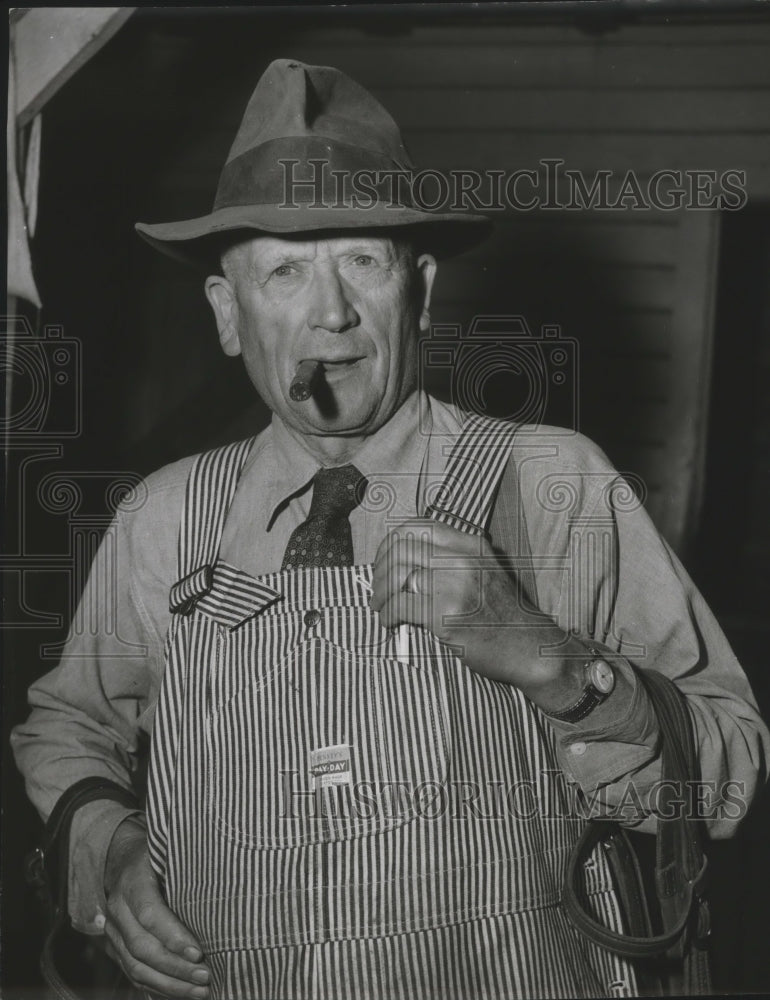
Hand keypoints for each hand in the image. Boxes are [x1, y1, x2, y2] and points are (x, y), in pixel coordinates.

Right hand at [103, 817, 210, 998]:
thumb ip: (188, 863)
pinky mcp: (116, 949)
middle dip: (176, 968)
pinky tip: (184, 992)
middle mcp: (118, 910)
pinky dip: (159, 988)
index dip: (174, 936)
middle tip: (207, 976)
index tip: (199, 952)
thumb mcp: (168, 849)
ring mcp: (113, 933)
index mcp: (132, 881)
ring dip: (170, 985)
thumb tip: (229, 875)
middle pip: (143, 948)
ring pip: (137, 968)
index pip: (150, 914)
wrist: (120, 859)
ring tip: (201, 991)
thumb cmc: (156, 854)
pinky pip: (134, 975)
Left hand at [371, 518, 585, 708]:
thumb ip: (451, 558)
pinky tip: (390, 622)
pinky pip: (401, 606)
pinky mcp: (445, 615)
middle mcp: (463, 559)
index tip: (383, 558)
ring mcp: (455, 586)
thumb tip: (401, 558)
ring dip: (380, 592)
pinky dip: (387, 614)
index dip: (391, 541)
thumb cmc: (502, 612)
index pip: (418, 526)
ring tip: (380, 605)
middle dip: (380, 569)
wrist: (528, 646)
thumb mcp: (484, 570)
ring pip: (397, 576)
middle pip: (401, 549)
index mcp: (471, 544)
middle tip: (377, 587)